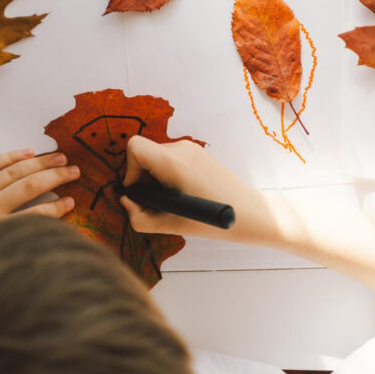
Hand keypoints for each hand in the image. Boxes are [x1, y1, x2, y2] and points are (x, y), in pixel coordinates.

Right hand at [119, 136, 267, 242]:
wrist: (248, 213)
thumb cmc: (212, 221)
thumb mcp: (169, 226)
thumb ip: (138, 216)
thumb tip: (126, 200)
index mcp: (173, 162)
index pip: (134, 147)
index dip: (130, 170)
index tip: (141, 190)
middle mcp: (181, 149)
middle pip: (144, 154)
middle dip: (144, 178)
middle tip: (159, 202)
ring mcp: (191, 149)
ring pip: (157, 157)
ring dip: (157, 178)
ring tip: (175, 200)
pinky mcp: (198, 153)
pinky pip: (171, 159)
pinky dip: (169, 175)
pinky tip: (184, 194)